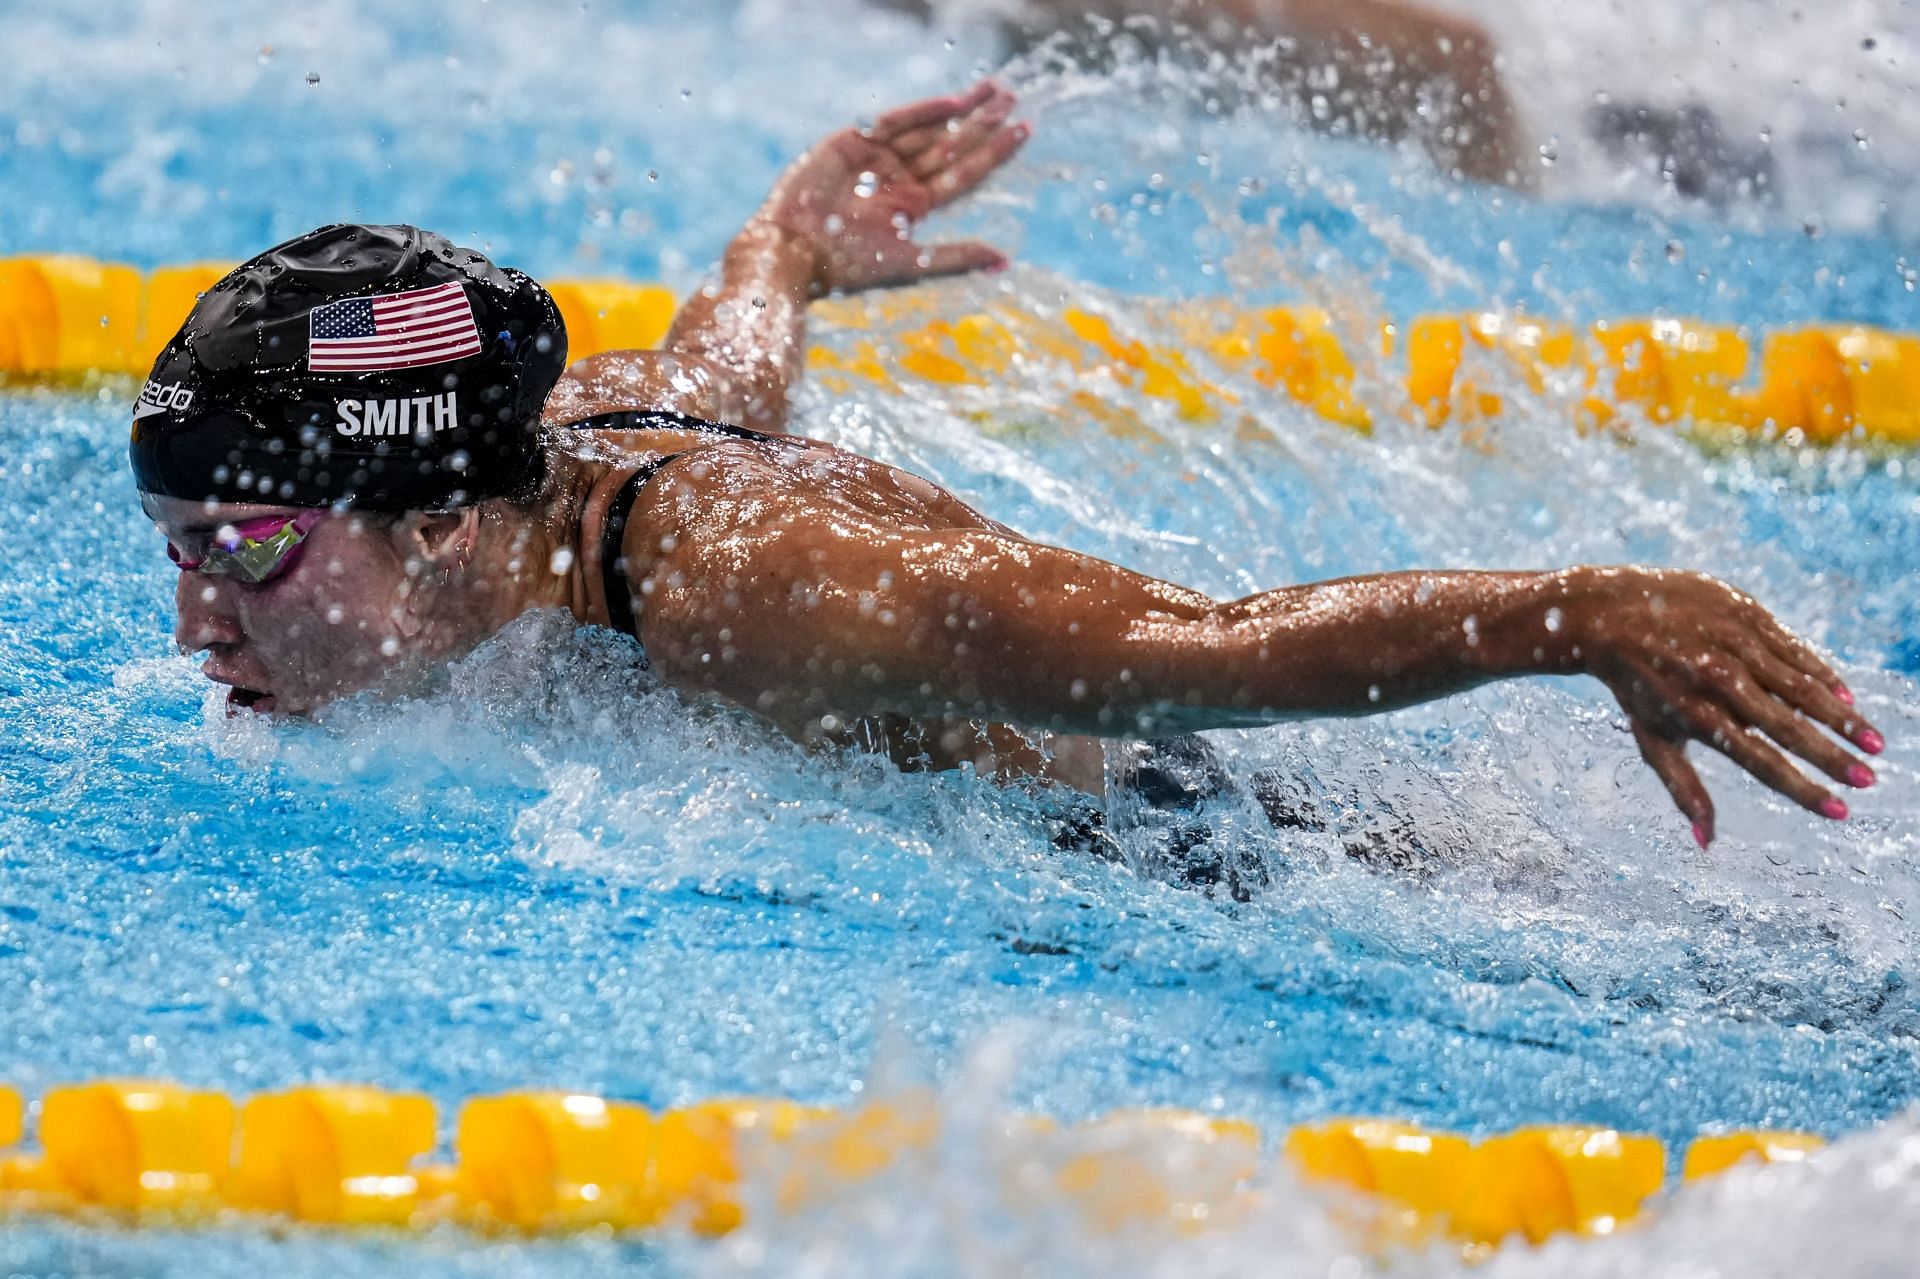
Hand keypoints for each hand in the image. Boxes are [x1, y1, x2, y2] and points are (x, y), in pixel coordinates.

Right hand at [754, 81, 1028, 294]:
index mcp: (914, 206)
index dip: (994, 153)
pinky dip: (925, 111)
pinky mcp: (854, 140)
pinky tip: (956, 103)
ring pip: (929, 129)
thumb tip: (1005, 260)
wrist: (795, 250)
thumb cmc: (849, 266)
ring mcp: (878, 157)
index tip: (1024, 130)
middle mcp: (900, 178)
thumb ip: (956, 258)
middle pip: (951, 145)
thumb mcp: (910, 264)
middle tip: (1014, 98)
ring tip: (995, 90)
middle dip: (983, 122)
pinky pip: (897, 121)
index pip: (964, 174)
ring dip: (962, 110)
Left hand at [1561, 568, 1884, 844]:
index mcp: (1698, 715)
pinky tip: (1847, 698)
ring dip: (1843, 718)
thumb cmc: (1635, 685)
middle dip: (1834, 758)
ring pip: (1802, 687)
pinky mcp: (1746, 614)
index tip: (1839, 811)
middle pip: (1789, 728)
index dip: (1804, 790)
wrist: (1609, 613)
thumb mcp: (1651, 738)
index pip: (1763, 763)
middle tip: (1869, 781)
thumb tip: (1706, 843)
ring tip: (1875, 743)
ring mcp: (1735, 644)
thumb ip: (1684, 789)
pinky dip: (1822, 675)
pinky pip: (1794, 650)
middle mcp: (1719, 680)